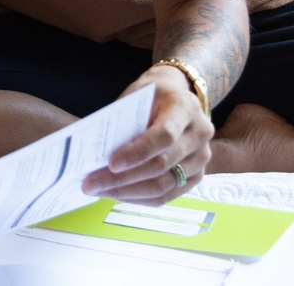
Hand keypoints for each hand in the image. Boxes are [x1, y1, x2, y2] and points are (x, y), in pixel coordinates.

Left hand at [81, 65, 212, 203]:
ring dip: (127, 192)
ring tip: (99, 190)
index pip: (164, 136)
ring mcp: (201, 157)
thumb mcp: (136, 96)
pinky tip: (117, 194)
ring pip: (163, 185)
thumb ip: (123, 121)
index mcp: (186, 107)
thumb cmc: (151, 96)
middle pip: (161, 164)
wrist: (176, 98)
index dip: (137, 153)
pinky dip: (139, 198)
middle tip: (91, 184)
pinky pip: (166, 195)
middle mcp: (200, 133)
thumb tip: (97, 153)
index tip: (111, 164)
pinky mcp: (197, 176)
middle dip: (123, 178)